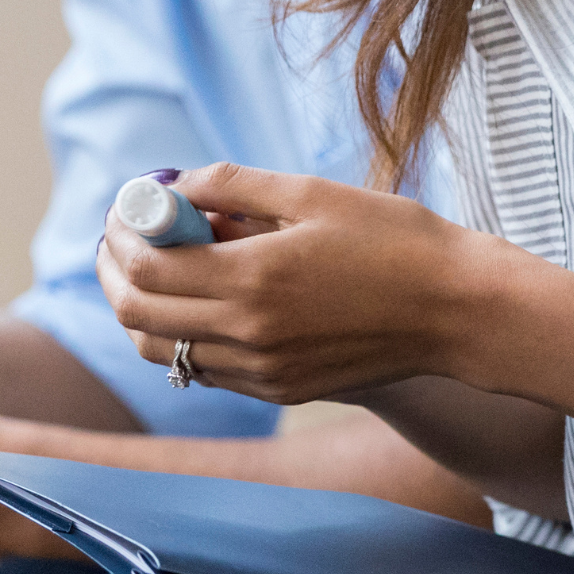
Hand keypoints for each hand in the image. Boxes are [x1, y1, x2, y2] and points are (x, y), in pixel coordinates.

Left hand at [96, 163, 531, 404]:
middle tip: (123, 236)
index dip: (121, 233)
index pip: (146, 267)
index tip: (127, 206)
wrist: (457, 310)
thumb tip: (176, 184)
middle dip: (116, 271)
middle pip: (138, 316)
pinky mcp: (280, 389)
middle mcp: (248, 335)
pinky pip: (205, 369)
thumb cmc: (395, 240)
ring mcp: (262, 371)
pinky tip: (207, 296)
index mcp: (253, 280)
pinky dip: (185, 333)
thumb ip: (235, 186)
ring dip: (143, 307)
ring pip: (163, 350)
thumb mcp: (313, 193)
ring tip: (157, 265)